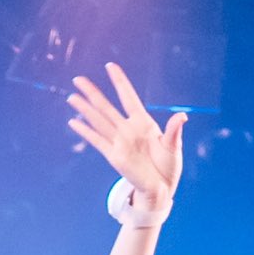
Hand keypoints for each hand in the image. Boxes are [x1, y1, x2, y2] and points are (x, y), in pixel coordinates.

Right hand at [63, 64, 182, 216]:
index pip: (128, 97)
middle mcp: (128, 129)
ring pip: (98, 121)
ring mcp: (119, 142)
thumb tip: (182, 116)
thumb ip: (173, 130)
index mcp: (144, 123)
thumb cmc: (168, 166)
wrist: (161, 188)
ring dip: (85, 109)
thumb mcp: (173, 146)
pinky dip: (85, 132)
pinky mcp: (113, 156)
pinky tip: (73, 122)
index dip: (119, 82)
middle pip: (106, 107)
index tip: (110, 66)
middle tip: (78, 79)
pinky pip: (96, 141)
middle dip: (92, 93)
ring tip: (71, 98)